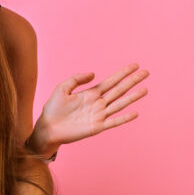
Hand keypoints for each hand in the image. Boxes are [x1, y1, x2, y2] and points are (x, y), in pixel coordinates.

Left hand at [29, 63, 148, 152]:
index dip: (123, 73)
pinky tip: (135, 112)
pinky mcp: (97, 127)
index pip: (111, 81)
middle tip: (146, 72)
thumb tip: (93, 74)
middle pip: (119, 90)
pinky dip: (124, 118)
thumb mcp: (62, 88)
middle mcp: (97, 103)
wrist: (47, 128)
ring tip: (145, 89)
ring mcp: (98, 115)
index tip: (135, 65)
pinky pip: (113, 122)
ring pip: (119, 104)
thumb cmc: (53, 109)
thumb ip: (77, 79)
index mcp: (90, 93)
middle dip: (132, 81)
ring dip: (132, 97)